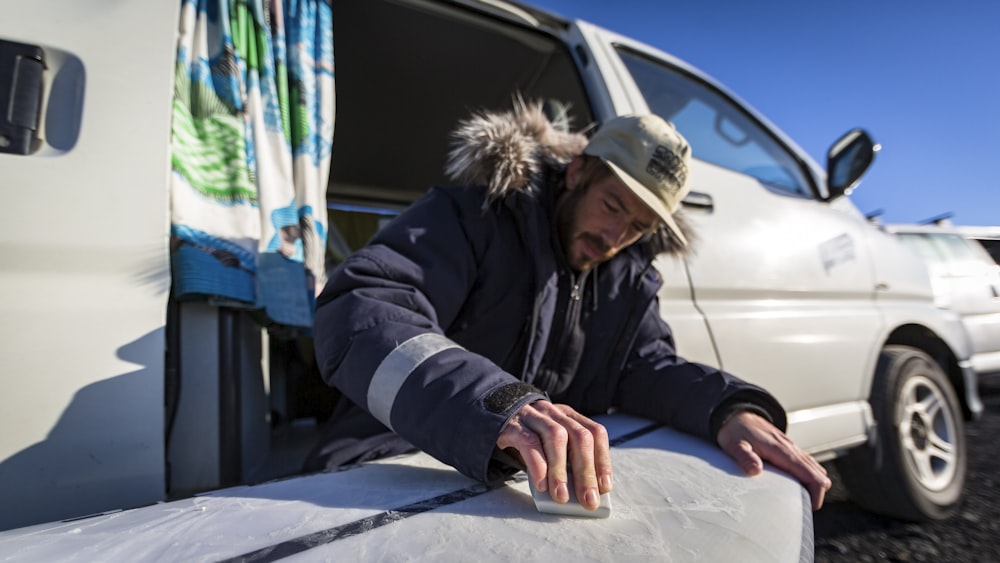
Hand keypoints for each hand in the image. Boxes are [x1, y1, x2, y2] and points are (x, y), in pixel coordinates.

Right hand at [496, 401, 611, 510]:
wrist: (494, 415)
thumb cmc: (530, 437)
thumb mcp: (550, 445)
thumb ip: (565, 462)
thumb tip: (581, 493)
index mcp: (569, 416)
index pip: (595, 433)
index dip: (602, 460)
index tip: (604, 487)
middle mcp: (554, 413)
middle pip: (578, 437)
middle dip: (586, 472)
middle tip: (588, 500)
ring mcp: (533, 416)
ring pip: (555, 437)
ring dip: (561, 471)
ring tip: (561, 496)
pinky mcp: (513, 425)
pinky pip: (528, 442)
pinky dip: (537, 465)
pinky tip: (541, 485)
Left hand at [716, 411, 831, 510]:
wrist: (736, 414)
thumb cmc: (734, 431)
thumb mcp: (734, 444)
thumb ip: (744, 457)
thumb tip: (755, 470)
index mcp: (781, 450)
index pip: (810, 473)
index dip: (816, 492)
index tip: (810, 508)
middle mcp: (791, 448)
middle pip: (818, 473)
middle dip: (817, 492)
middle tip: (804, 509)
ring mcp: (791, 448)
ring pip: (814, 468)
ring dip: (813, 485)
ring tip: (800, 502)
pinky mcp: (788, 449)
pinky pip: (806, 464)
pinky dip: (808, 477)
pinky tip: (797, 487)